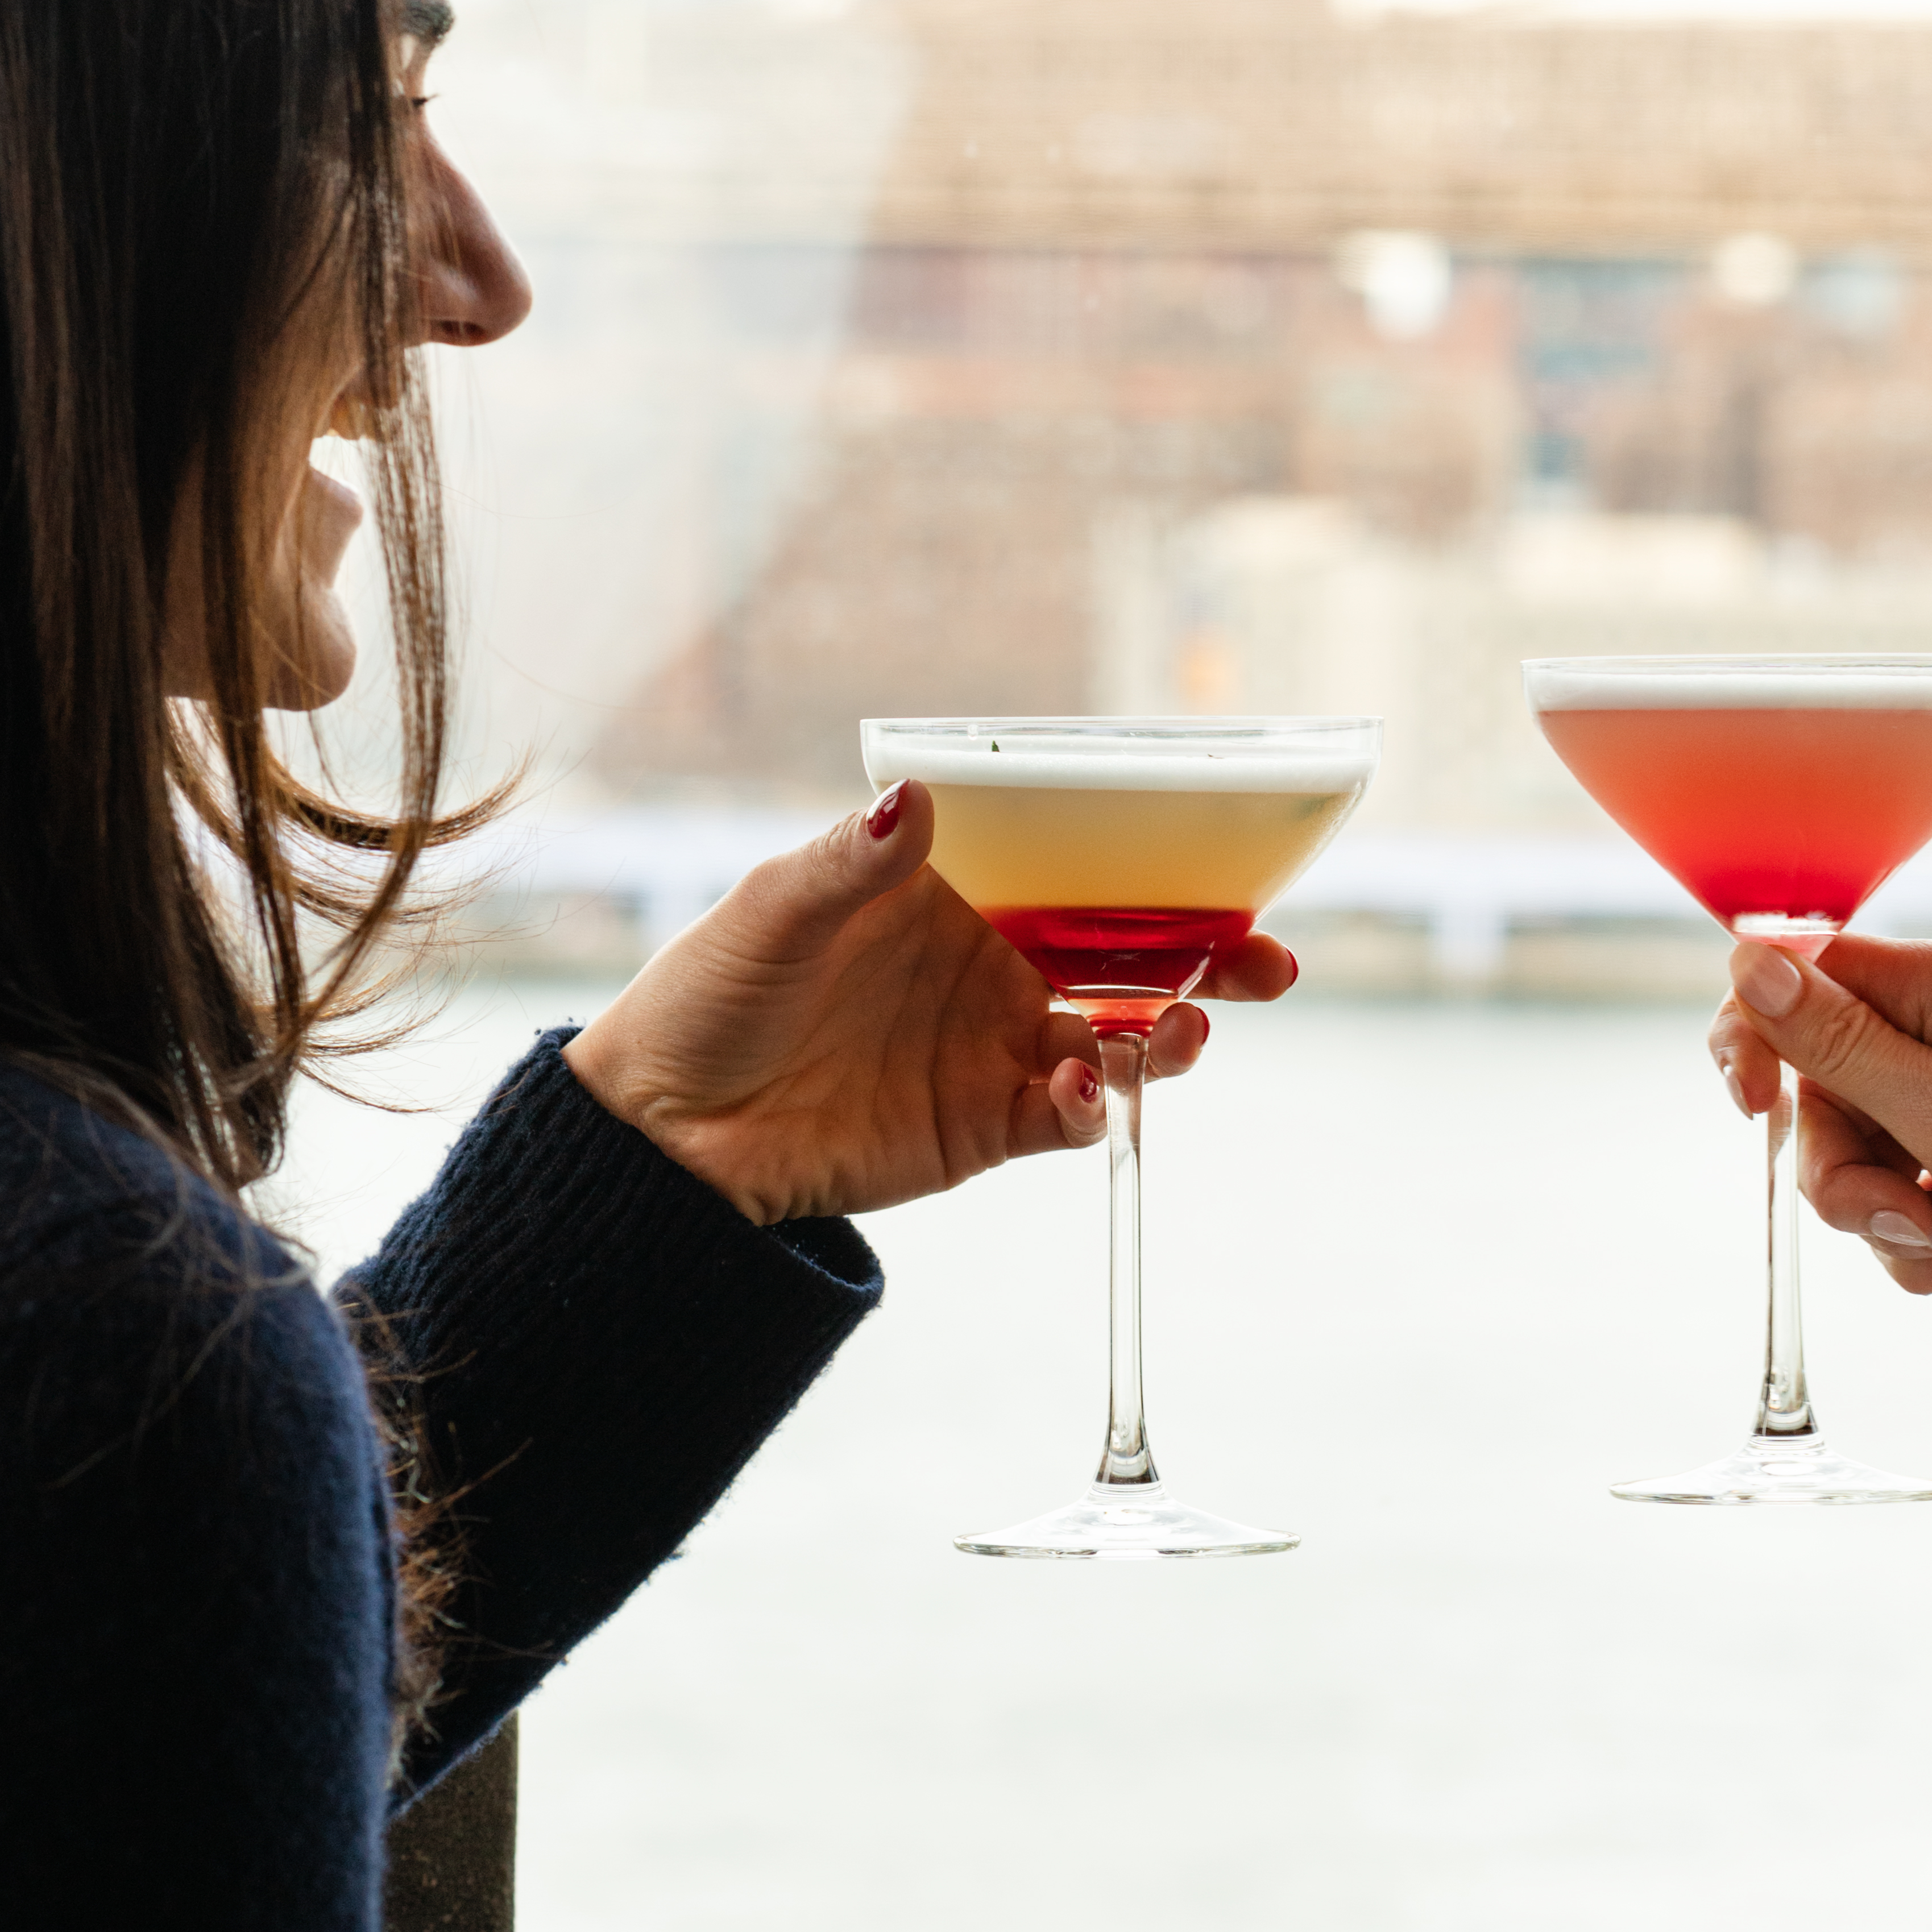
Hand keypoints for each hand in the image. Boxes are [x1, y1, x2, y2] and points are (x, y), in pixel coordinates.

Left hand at [561, 781, 1297, 1225]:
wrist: (667, 1132)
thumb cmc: (708, 997)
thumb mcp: (773, 912)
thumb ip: (853, 863)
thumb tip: (918, 799)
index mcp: (956, 895)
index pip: (1076, 870)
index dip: (1152, 868)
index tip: (1218, 867)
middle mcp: (991, 967)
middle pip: (1126, 956)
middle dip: (1205, 960)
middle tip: (1264, 963)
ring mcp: (994, 1050)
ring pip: (1117, 1039)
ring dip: (1164, 1035)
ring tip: (1181, 1033)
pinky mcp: (984, 1128)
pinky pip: (1067, 1117)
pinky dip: (1092, 1106)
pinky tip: (1083, 1091)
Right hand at [1708, 934, 1931, 1295]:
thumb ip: (1837, 1042)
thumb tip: (1745, 957)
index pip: (1794, 977)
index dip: (1755, 1043)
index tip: (1756, 1112)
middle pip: (1819, 1090)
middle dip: (1844, 1171)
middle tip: (1905, 1212)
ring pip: (1855, 1154)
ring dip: (1888, 1215)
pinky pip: (1899, 1195)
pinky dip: (1924, 1236)